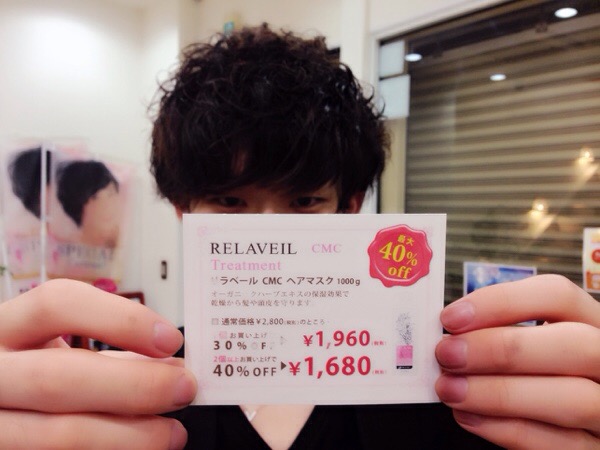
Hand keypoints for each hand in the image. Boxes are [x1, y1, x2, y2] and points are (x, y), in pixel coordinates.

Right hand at [0, 279, 196, 448]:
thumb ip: (104, 357)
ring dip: (129, 435)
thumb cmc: (29, 378)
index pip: (57, 304)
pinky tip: (136, 449)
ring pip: (58, 434)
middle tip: (184, 388)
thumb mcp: (51, 353)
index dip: (121, 319)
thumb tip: (173, 369)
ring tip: (171, 433)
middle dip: (134, 385)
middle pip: (59, 378)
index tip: (170, 339)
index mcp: (4, 328)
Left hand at [435, 274, 599, 449]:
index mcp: (592, 323)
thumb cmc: (542, 375)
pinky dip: (507, 429)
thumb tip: (450, 336)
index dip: (502, 302)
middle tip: (448, 354)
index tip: (451, 317)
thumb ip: (501, 334)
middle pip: (574, 344)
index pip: (559, 296)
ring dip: (499, 393)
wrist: (569, 423)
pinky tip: (468, 416)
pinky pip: (560, 445)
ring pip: (572, 398)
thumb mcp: (533, 344)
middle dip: (501, 348)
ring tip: (450, 389)